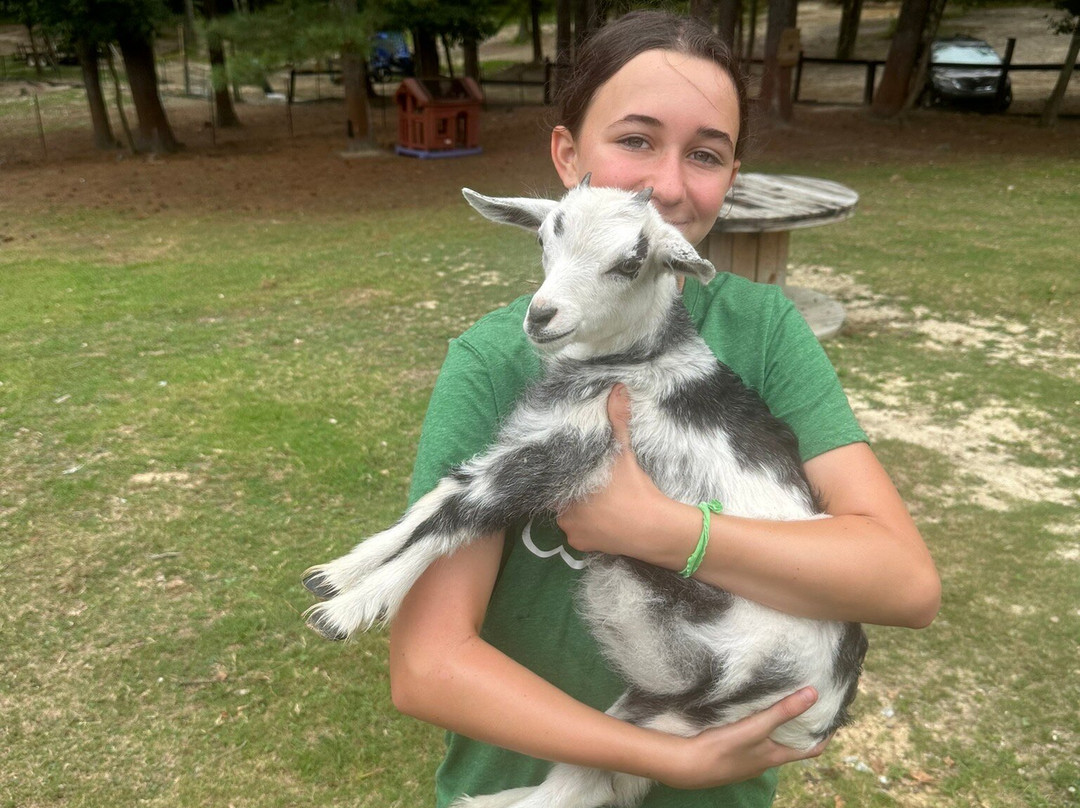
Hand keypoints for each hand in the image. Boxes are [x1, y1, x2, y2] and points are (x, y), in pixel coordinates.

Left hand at [557, 385, 691, 563]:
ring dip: (578, 511)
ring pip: (568, 517)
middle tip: (589, 484)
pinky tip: (601, 519)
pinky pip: (578, 535)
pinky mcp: (582, 547)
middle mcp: (562, 513)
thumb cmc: (633, 488)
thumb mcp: (623, 452)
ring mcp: (571, 532)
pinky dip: (586, 528)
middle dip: (571, 492)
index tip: (570, 471)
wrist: (653, 528)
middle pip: (559, 499)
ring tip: (597, 502)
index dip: (559, 475)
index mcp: (566, 488)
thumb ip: (617, 420)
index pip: (552, 480)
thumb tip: (617, 388)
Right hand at [655, 688, 829, 790]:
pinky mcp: (732, 753)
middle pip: (792, 743)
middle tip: (805, 700)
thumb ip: (783, 712)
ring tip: (779, 700)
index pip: (812, 749)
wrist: (688, 765)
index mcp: (776, 756)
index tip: (832, 715)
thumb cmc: (724, 749)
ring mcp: (748, 758)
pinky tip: (749, 712)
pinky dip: (758, 726)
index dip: (824, 734)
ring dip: (778, 724)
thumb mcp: (756, 728)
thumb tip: (813, 694)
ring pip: (771, 740)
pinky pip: (753, 738)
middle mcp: (766, 760)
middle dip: (800, 724)